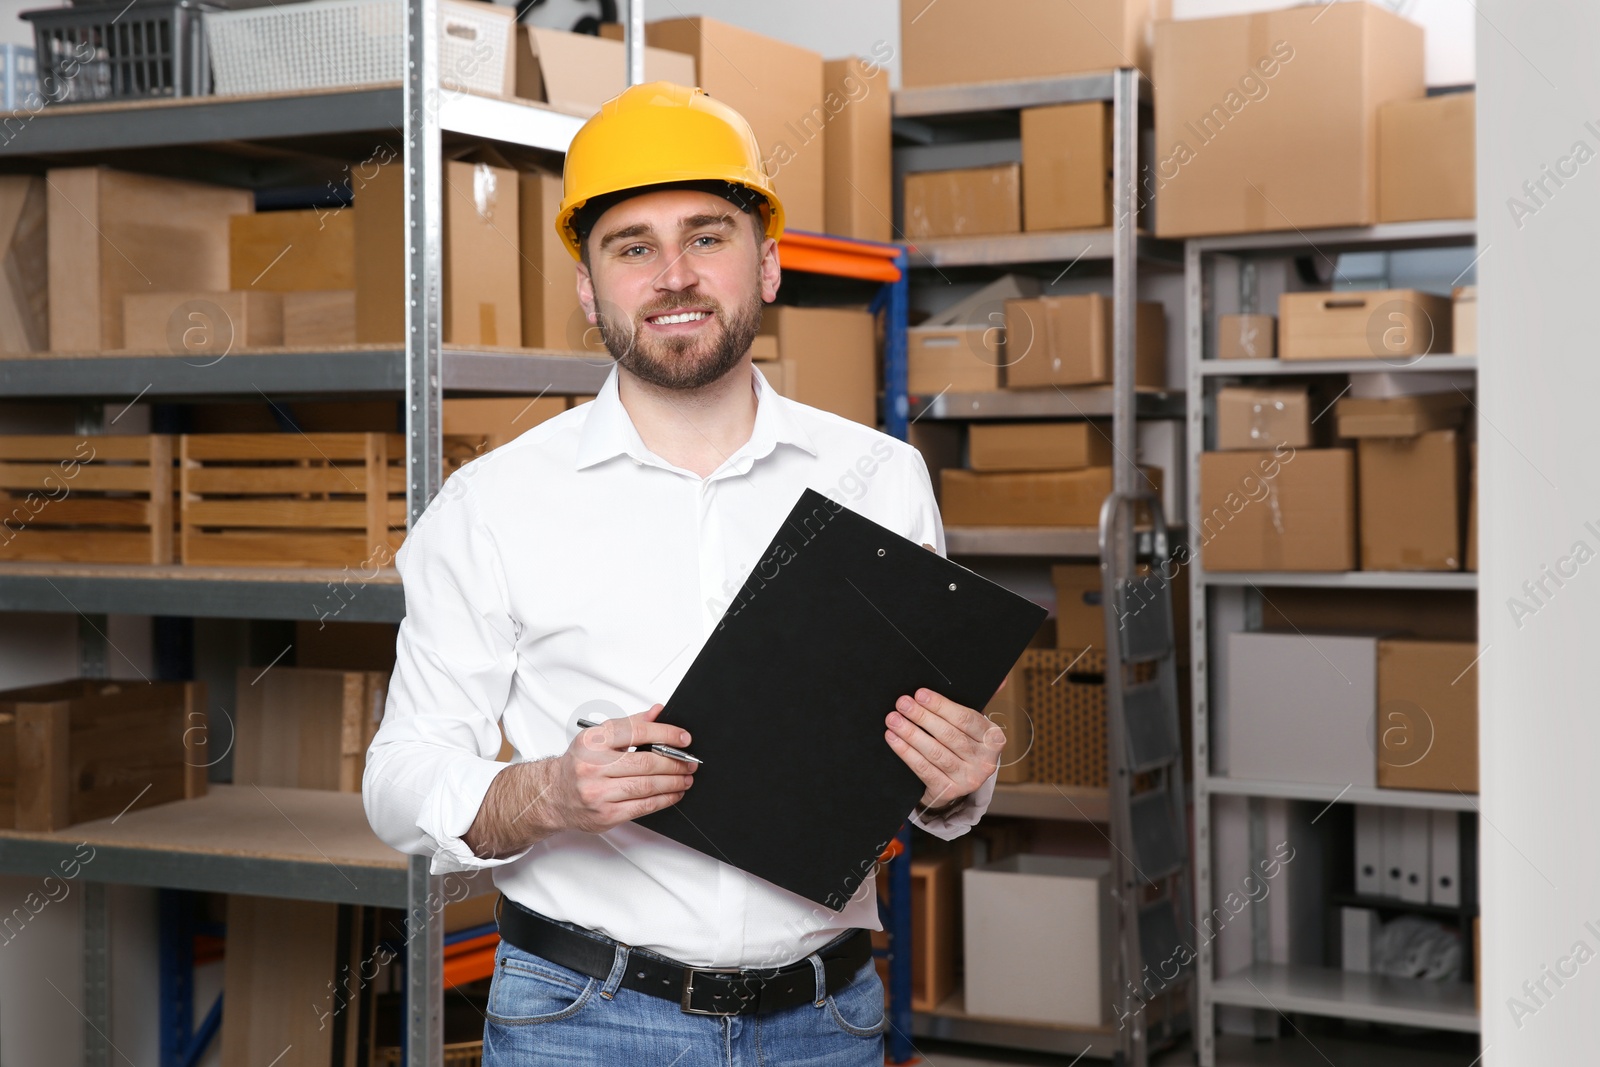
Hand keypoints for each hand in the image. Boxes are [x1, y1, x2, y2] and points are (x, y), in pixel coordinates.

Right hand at [549, 704, 697, 832]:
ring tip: (685, 778)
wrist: (553, 795)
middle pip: (646, 763)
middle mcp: (593, 767)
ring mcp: (598, 793)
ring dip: (673, 782)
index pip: (637, 732)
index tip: (683, 738)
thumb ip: (630, 724)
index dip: (666, 733)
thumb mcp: (598, 737)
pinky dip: (664, 800)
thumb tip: (657, 712)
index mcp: (592, 742)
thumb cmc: (579, 764)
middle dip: (674, 763)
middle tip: (689, 762)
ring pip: (647, 786)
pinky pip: (643, 806)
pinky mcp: (606, 814)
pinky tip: (673, 794)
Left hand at [884, 687, 1004, 810]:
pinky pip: (924, 769)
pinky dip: (906, 753)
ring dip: (911, 734)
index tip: (920, 694)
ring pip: (935, 752)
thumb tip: (1001, 679)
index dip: (941, 706)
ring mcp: (968, 779)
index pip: (966, 719)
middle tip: (902, 703)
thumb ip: (982, 700)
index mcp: (993, 739)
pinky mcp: (949, 791)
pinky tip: (893, 739)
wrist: (955, 781)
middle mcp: (985, 761)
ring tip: (893, 719)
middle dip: (922, 717)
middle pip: (949, 735)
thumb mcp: (973, 725)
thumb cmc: (962, 743)